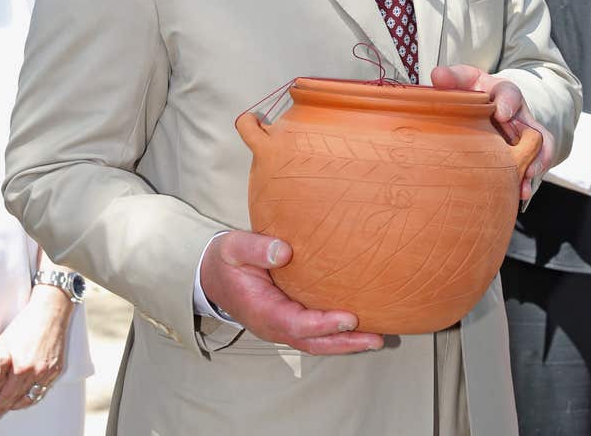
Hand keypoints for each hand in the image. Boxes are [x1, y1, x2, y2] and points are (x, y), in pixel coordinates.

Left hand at [0, 285, 72, 415]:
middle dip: (5, 406)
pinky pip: (44, 389)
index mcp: (21, 368)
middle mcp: (36, 372)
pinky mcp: (57, 369)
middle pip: (18, 401)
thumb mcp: (5, 346)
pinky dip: (34, 393)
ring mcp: (48, 372)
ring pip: (32, 398)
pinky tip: (26, 391)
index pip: (5, 398)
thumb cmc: (27, 324)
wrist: (50, 311)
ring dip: (20, 403)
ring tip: (11, 403)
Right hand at [201, 230, 383, 354]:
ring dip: (346, 342)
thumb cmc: (227, 259)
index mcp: (261, 310)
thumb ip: (257, 248)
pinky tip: (358, 326)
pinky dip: (336, 333)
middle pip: (313, 342)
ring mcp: (281, 326)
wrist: (212, 274)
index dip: (324, 325)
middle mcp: (273, 325)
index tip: (350, 318)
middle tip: (377, 339)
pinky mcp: (288, 320)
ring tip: (377, 338)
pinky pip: (315, 332)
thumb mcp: (234, 247)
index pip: (296, 324)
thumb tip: (284, 252)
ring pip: (317, 342)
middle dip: (345, 343)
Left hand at [431, 64, 553, 201]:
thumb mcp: (464, 80)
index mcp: (501, 92)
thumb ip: (452, 79)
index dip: (508, 102)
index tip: (502, 113)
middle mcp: (518, 113)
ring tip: (524, 185)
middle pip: (533, 127)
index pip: (509, 93)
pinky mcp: (524, 151)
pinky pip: (534, 164)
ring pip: (540, 148)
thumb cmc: (473, 91)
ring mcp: (524, 133)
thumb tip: (437, 76)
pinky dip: (528, 179)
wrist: (486, 102)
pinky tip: (520, 193)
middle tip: (523, 159)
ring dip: (535, 166)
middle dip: (532, 145)